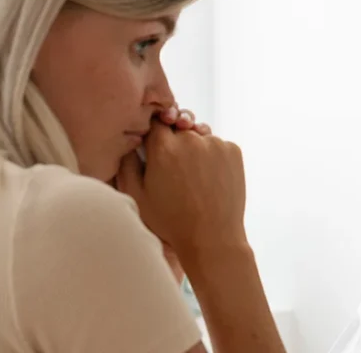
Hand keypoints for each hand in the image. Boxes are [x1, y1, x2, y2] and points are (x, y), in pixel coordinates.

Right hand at [119, 103, 209, 278]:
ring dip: (195, 148)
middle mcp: (191, 139)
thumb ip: (127, 163)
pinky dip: (213, 156)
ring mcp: (215, 143)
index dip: (153, 133)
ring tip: (192, 178)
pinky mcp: (233, 151)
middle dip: (174, 141)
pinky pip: (218, 145)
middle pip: (178, 126)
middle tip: (174, 167)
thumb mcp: (137, 196)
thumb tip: (129, 139)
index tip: (155, 147)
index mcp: (163, 148)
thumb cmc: (170, 222)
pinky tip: (209, 179)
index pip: (154, 122)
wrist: (212, 239)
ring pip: (199, 135)